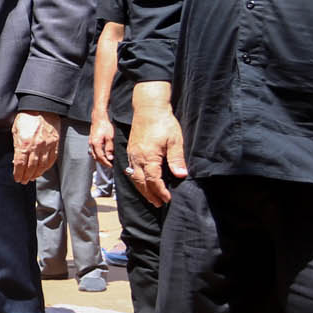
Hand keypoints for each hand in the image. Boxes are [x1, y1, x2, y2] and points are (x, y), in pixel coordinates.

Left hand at [10, 110, 61, 183]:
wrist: (42, 107)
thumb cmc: (26, 117)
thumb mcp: (15, 130)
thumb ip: (16, 145)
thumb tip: (16, 160)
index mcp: (24, 143)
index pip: (20, 164)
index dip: (18, 173)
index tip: (17, 178)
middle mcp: (36, 147)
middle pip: (31, 167)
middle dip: (26, 176)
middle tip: (23, 181)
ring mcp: (47, 146)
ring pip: (42, 166)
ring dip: (36, 174)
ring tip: (32, 178)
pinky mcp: (55, 143)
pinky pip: (51, 159)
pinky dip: (46, 167)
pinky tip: (42, 170)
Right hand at [89, 114, 115, 168]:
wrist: (99, 118)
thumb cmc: (104, 125)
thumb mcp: (110, 137)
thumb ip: (109, 148)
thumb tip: (110, 157)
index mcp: (96, 144)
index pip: (100, 157)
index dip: (106, 162)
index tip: (111, 165)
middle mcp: (91, 144)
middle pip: (96, 157)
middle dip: (103, 162)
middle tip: (110, 164)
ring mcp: (90, 142)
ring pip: (94, 154)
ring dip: (100, 158)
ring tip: (107, 160)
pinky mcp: (91, 140)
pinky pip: (93, 150)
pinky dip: (98, 154)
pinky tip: (102, 153)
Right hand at [126, 86, 187, 206]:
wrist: (148, 108)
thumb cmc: (164, 123)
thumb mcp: (174, 141)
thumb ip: (176, 159)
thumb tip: (181, 175)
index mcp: (149, 157)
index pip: (153, 180)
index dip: (160, 191)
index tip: (167, 198)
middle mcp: (137, 158)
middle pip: (141, 182)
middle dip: (150, 194)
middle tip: (158, 204)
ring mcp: (132, 154)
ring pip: (134, 177)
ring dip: (142, 189)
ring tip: (150, 197)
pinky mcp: (130, 150)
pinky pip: (131, 169)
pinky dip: (136, 179)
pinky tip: (141, 182)